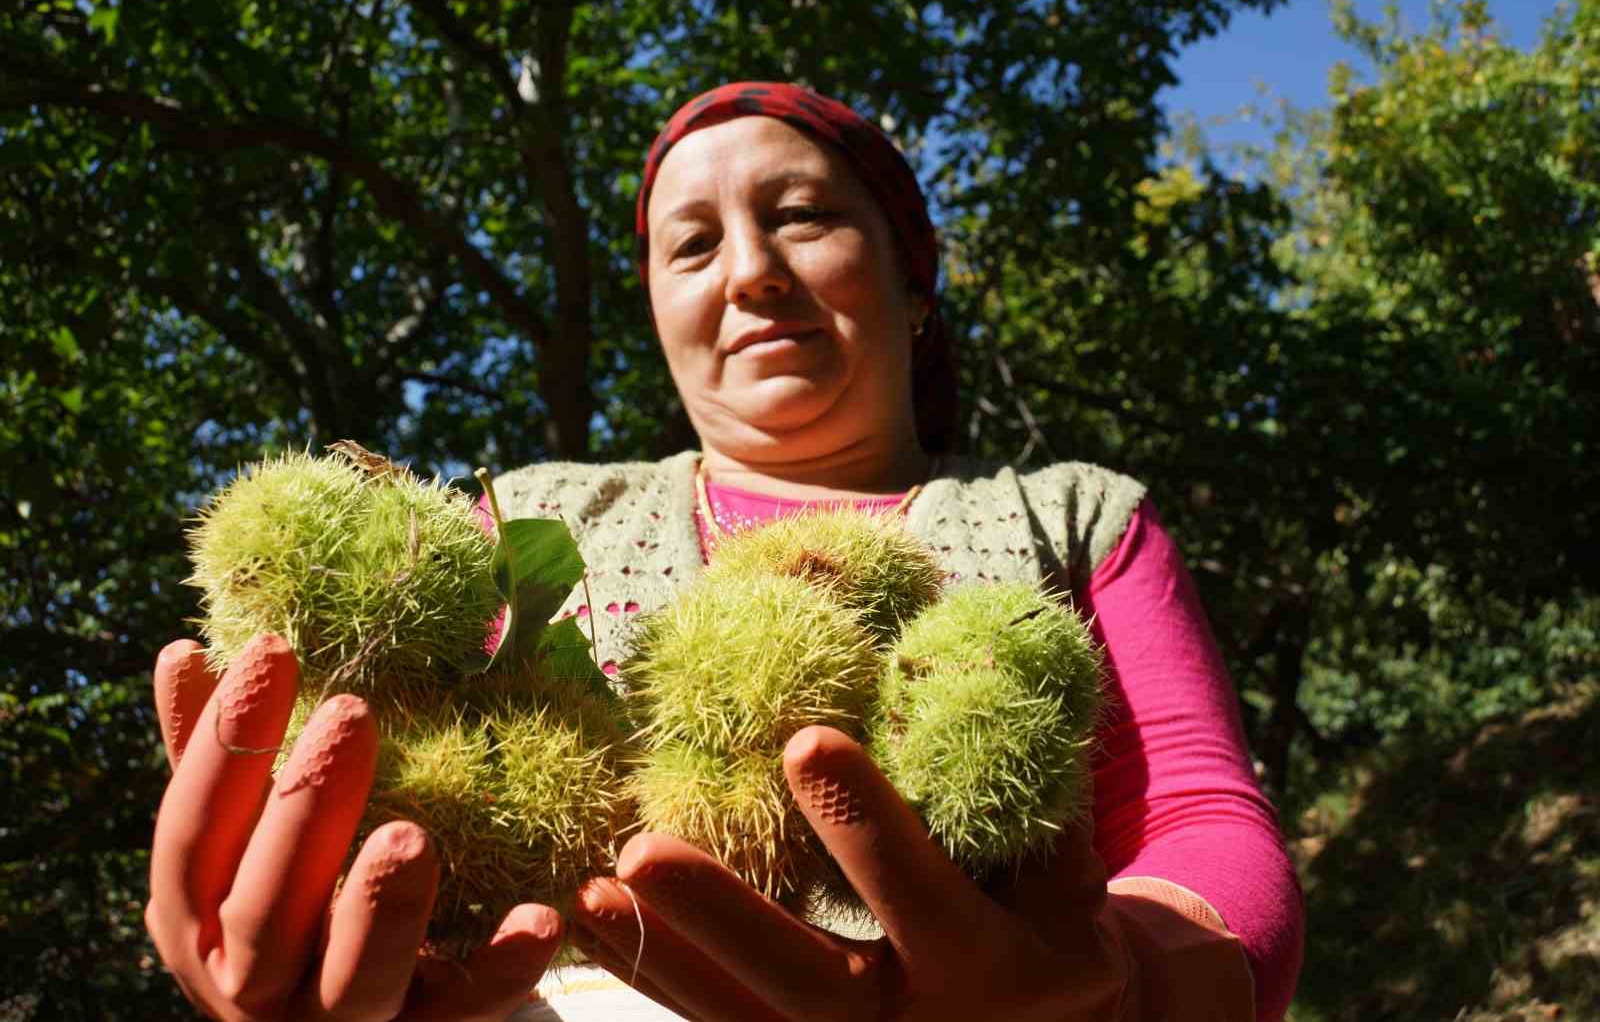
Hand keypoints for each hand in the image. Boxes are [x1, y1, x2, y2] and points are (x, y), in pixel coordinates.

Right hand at [144, 633, 562, 1021]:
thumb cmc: (283, 909)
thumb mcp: (237, 846)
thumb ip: (211, 759)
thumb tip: (184, 652)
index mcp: (197, 920)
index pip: (194, 831)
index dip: (225, 744)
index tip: (275, 648)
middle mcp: (252, 985)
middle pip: (266, 906)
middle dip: (306, 811)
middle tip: (352, 716)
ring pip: (352, 979)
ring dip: (380, 907)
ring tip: (410, 834)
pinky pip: (464, 1013)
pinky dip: (499, 971)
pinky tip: (540, 917)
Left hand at [571, 725, 1129, 1020]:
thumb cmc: (1054, 931)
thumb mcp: (1067, 877)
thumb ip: (1020, 805)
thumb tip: (956, 677)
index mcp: (987, 965)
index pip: (918, 892)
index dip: (862, 820)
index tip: (804, 741)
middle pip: (804, 982)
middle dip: (720, 915)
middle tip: (640, 851)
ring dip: (660, 957)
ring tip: (586, 893)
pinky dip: (660, 982)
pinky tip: (595, 936)